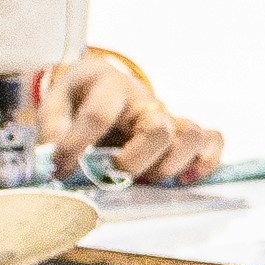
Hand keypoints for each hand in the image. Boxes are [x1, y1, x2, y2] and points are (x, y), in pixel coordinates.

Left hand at [41, 50, 219, 186]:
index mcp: (108, 84)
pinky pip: (213, 141)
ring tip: (144, 180)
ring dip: (168, 167)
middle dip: (134, 162)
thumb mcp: (57, 102)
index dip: (76, 146)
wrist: (100, 87)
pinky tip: (182, 179)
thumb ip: (51, 126)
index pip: (97, 115)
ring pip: (191, 137)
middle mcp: (144, 99)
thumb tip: (53, 157)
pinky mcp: (182, 131)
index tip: (61, 168)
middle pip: (159, 129)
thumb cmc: (81, 97)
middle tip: (112, 175)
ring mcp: (167, 114)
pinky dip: (204, 163)